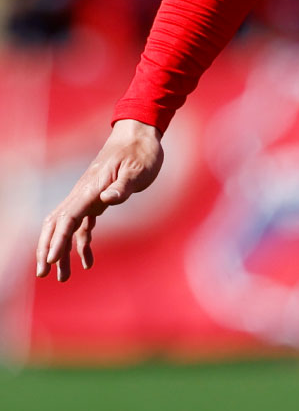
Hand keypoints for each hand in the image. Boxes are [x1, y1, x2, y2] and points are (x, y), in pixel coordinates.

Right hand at [35, 119, 163, 281]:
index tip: (51, 260)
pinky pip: (82, 224)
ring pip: (67, 226)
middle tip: (44, 273)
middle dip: (47, 248)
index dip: (58, 240)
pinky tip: (87, 261)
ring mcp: (89, 195)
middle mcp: (84, 192)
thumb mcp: (138, 169)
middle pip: (56, 223)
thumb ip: (123, 186)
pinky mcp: (97, 198)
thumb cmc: (141, 151)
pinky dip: (80, 242)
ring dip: (62, 251)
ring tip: (63, 277)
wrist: (139, 134)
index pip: (68, 217)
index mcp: (91, 187)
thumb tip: (107, 200)